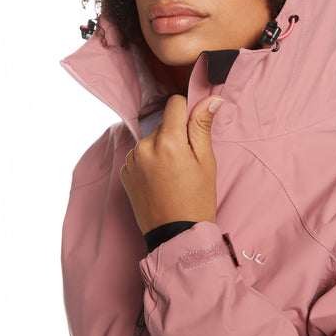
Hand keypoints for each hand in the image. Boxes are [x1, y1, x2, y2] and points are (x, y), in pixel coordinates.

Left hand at [120, 94, 223, 234]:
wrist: (176, 236)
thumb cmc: (197, 200)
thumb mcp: (206, 161)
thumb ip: (202, 125)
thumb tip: (210, 99)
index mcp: (167, 141)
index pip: (174, 104)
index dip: (187, 112)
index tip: (194, 130)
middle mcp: (144, 147)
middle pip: (163, 124)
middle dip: (175, 135)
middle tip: (186, 162)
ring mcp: (131, 161)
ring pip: (151, 140)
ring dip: (161, 149)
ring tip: (172, 175)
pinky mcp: (125, 174)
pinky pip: (139, 156)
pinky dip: (149, 162)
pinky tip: (160, 181)